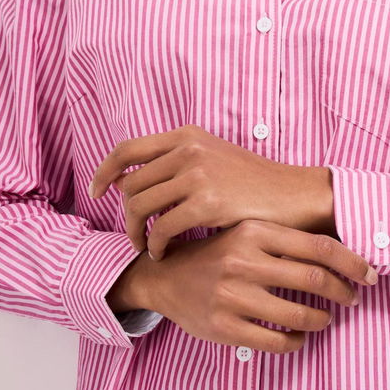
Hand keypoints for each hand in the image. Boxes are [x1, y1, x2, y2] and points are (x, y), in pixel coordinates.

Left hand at [88, 124, 332, 259]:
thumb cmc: (254, 184)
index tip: (96, 192)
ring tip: (147, 247)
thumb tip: (126, 180)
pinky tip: (164, 253)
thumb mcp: (213, 159)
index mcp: (187, 136)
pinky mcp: (207, 202)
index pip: (128, 149)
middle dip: (125, 215)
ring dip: (137, 233)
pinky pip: (162, 228)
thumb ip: (175, 163)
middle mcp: (189, 149)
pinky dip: (157, 245)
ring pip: (139, 207)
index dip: (104, 171)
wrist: (293, 196)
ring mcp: (198, 174)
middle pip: (130, 184)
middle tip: (135, 235)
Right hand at [145, 218, 376, 352]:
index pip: (319, 245)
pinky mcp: (223, 327)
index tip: (370, 274)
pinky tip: (299, 336)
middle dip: (344, 292)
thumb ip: (286, 238)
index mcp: (254, 230)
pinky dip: (297, 341)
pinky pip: (276, 341)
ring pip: (299, 315)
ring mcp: (232, 295)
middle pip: (315, 279)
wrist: (164, 276)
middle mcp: (244, 260)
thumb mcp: (247, 231)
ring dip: (322, 319)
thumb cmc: (218, 251)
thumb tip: (344, 248)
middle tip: (353, 299)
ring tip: (325, 318)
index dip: (353, 262)